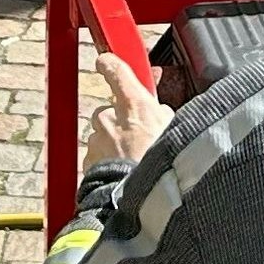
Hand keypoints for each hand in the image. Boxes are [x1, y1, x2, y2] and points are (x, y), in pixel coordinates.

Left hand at [80, 46, 169, 173]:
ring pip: (102, 133)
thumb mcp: (175, 132)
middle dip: (120, 119)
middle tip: (138, 136)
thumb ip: (163, 115)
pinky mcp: (89, 160)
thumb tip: (161, 110)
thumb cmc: (164, 170)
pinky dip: (106, 160)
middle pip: (109, 109)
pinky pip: (96, 154)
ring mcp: (97, 140)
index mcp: (135, 106)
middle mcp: (110, 119)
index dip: (111, 64)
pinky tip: (122, 171)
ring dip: (113, 143)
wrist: (144, 202)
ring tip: (132, 159)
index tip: (106, 60)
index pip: (117, 71)